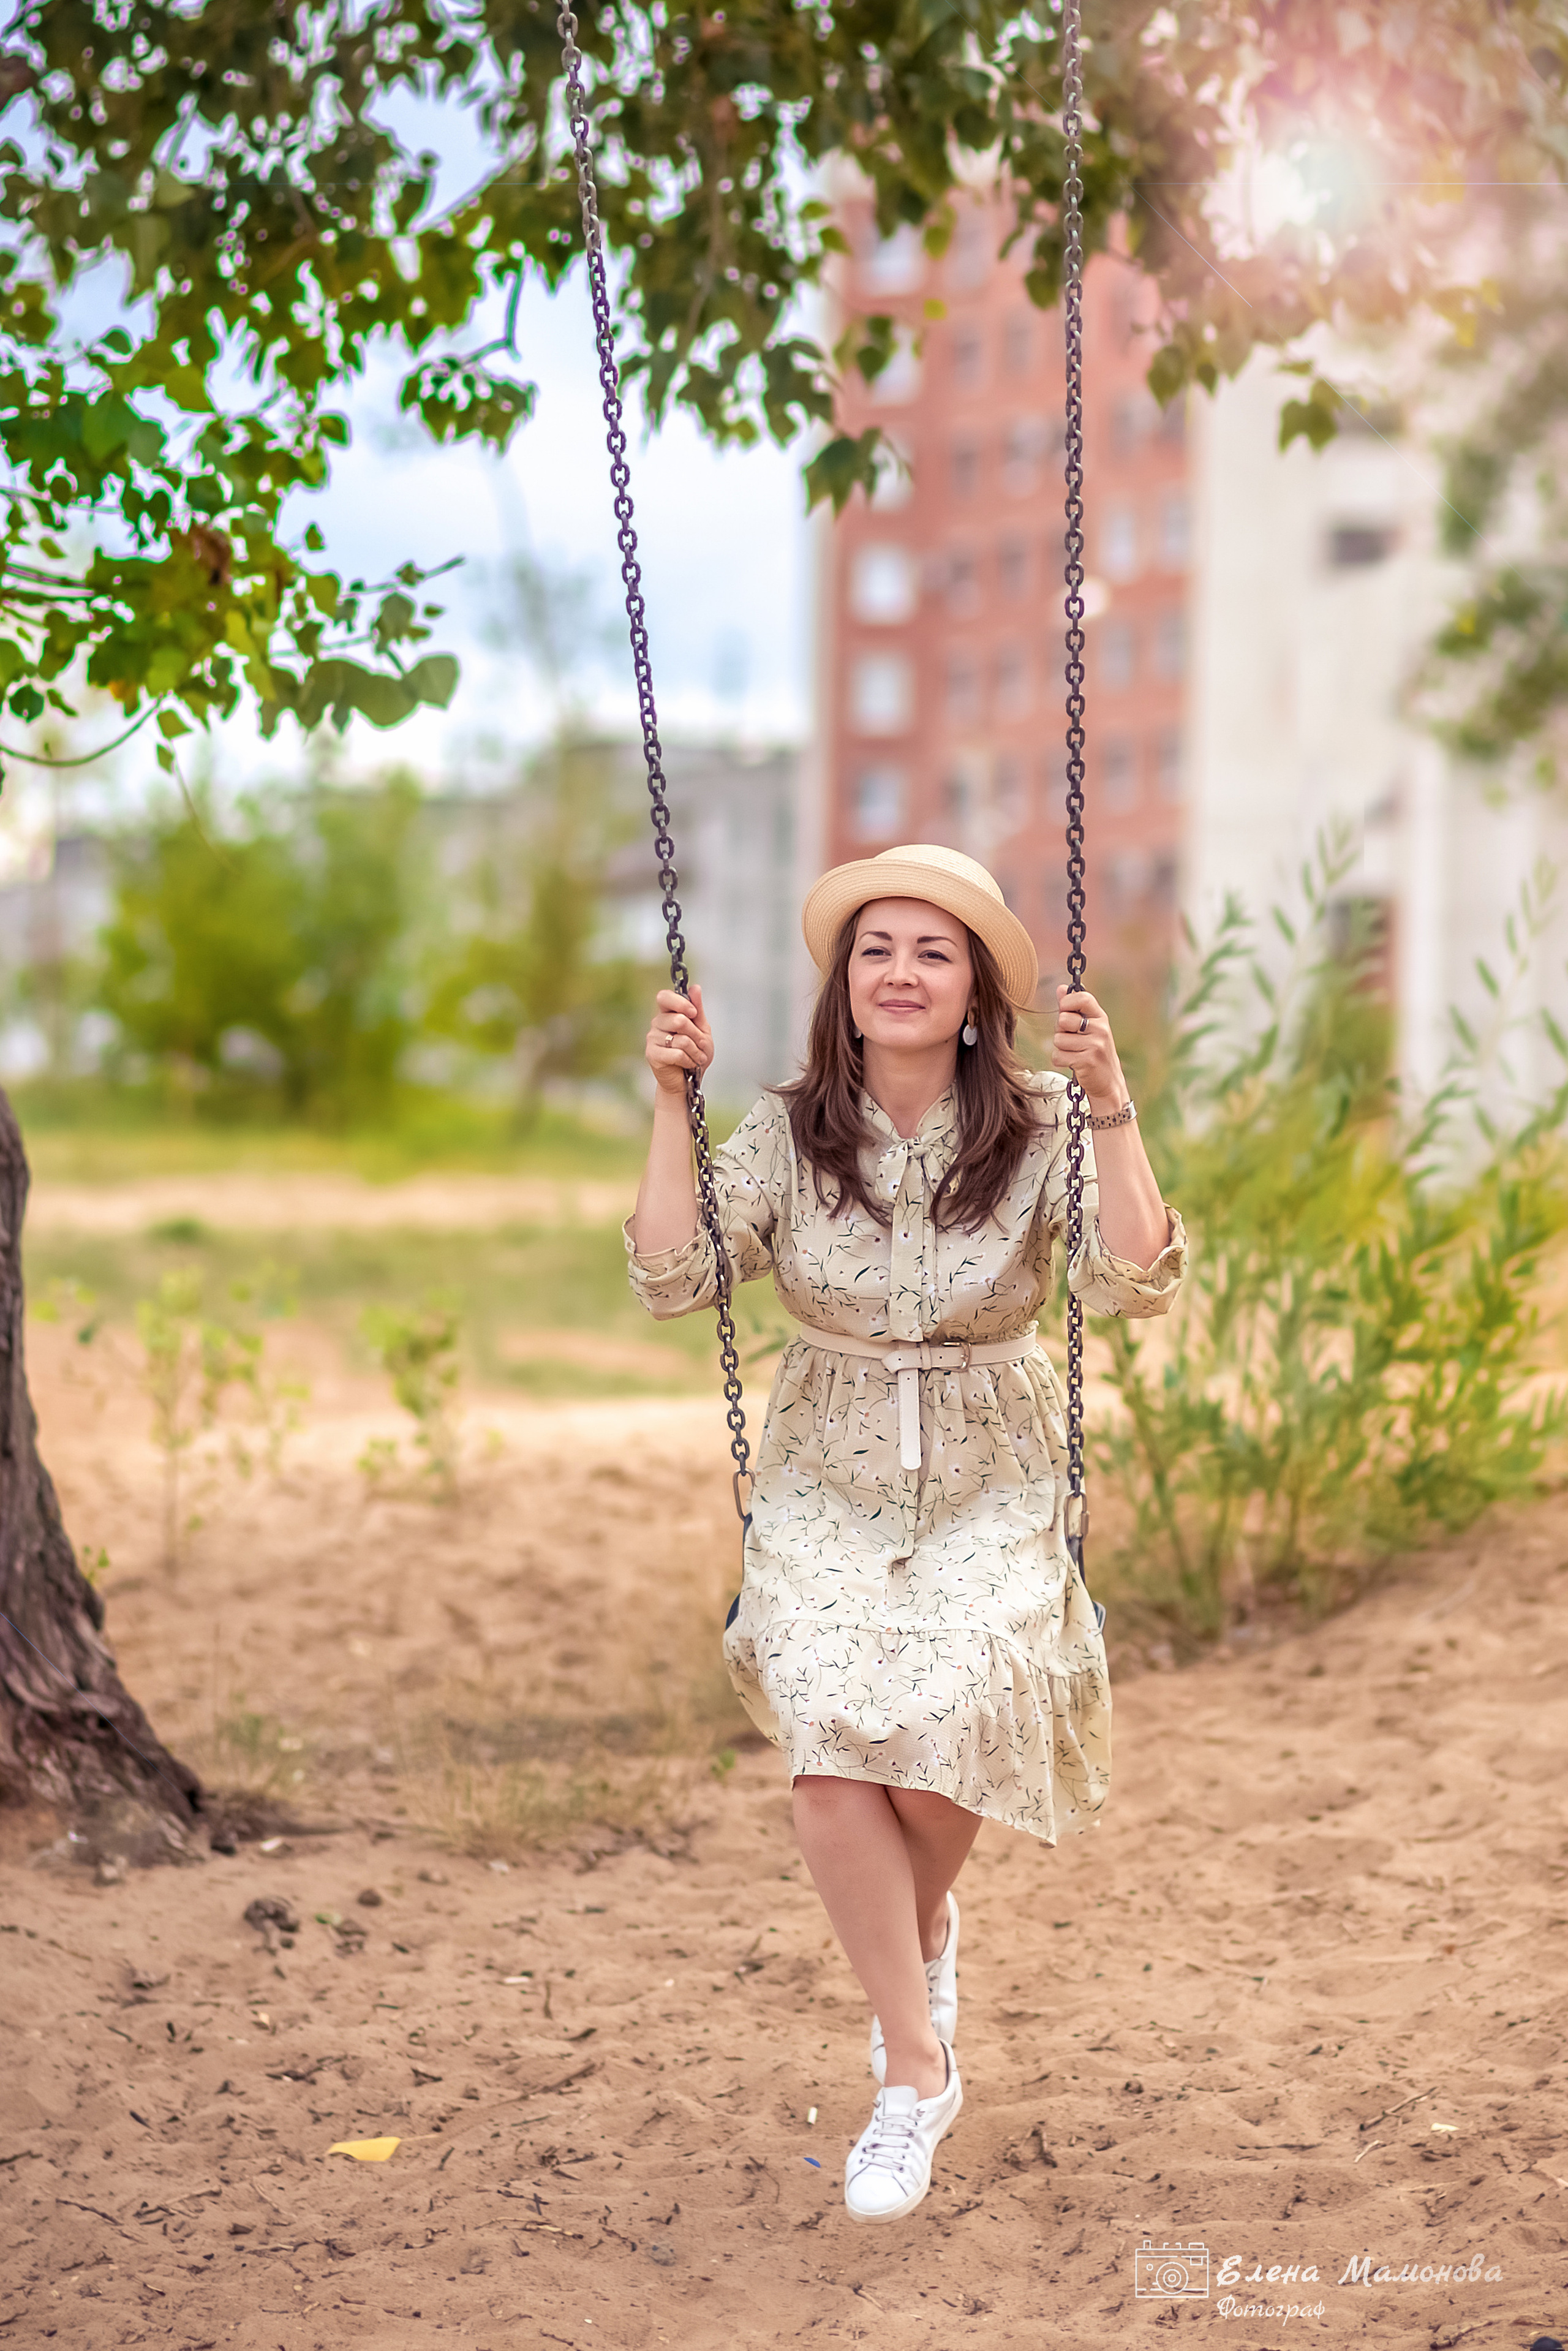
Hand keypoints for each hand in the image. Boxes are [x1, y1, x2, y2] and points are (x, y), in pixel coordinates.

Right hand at [645, 982, 713, 1095]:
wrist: (687, 1081)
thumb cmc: (695, 1053)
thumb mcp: (701, 1030)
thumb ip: (698, 1010)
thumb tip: (695, 987)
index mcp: (667, 1014)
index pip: (664, 997)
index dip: (680, 1002)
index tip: (693, 1013)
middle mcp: (657, 1023)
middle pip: (679, 1020)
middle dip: (697, 1035)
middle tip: (702, 1045)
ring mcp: (652, 1039)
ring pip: (681, 1039)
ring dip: (696, 1051)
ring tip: (698, 1057)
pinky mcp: (652, 1054)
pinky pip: (677, 1054)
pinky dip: (689, 1060)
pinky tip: (689, 1064)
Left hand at [1053, 986, 1128, 1114]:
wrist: (1108, 1082)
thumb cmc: (1094, 1051)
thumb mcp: (1089, 1028)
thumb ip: (1072, 1009)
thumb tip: (1060, 988)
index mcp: (1100, 1017)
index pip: (1081, 997)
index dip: (1067, 1003)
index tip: (1066, 1012)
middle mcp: (1100, 1029)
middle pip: (1062, 1020)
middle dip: (1061, 1031)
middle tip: (1072, 1040)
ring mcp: (1095, 1045)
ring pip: (1058, 1040)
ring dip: (1060, 1049)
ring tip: (1074, 1053)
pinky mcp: (1087, 1061)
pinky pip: (1058, 1056)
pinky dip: (1060, 1061)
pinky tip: (1073, 1063)